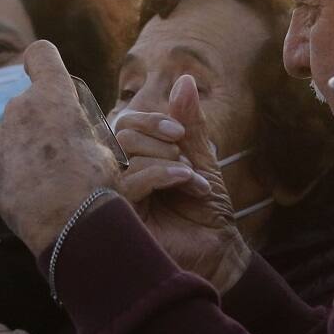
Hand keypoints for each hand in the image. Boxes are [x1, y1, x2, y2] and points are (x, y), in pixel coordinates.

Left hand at [0, 41, 120, 254]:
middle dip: (42, 118)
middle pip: (28, 102)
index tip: (47, 74)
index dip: (44, 61)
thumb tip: (75, 133)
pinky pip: (9, 164)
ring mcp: (1, 141)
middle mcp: (19, 110)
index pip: (40, 54)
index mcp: (52, 96)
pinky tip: (40, 194)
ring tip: (53, 177)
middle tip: (65, 148)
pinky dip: (21, 173)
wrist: (68, 225)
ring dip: (30, 147)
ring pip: (16, 134)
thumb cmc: (95, 182)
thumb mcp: (104, 146)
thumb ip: (81, 128)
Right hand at [112, 75, 249, 292]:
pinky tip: (185, 182)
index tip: (180, 131)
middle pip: (121, 135)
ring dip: (166, 160)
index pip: (124, 125)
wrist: (218, 253)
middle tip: (185, 158)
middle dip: (158, 139)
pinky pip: (127, 183)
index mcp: (133, 161)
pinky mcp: (118, 218)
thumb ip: (190, 123)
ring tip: (190, 178)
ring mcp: (115, 197)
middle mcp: (119, 177)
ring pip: (124, 157)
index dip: (150, 119)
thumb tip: (184, 79)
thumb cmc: (206, 212)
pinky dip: (160, 174)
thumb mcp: (201, 160)